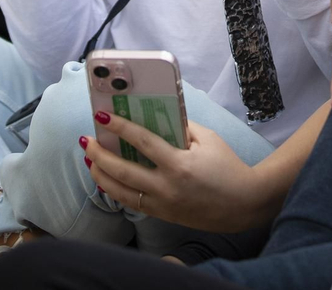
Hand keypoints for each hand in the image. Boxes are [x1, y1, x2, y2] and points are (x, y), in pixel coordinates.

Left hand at [83, 116, 275, 232]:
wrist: (244, 204)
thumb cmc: (228, 167)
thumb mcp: (209, 140)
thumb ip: (182, 128)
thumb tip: (158, 116)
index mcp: (179, 164)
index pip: (142, 142)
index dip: (119, 127)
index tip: (102, 116)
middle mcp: (166, 186)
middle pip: (122, 171)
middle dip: (100, 154)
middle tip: (86, 140)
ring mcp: (163, 204)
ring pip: (121, 192)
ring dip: (101, 175)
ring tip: (89, 160)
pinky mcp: (163, 215)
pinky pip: (133, 203)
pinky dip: (116, 191)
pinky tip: (106, 180)